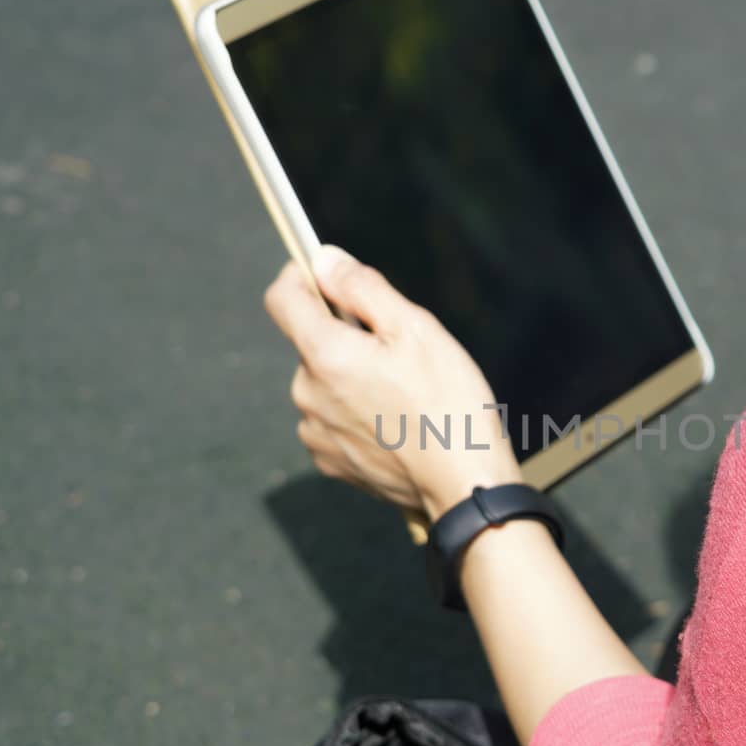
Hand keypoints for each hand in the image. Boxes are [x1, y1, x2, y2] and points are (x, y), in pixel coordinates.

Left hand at [264, 245, 523, 520]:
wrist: (463, 485)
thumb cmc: (449, 406)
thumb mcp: (416, 329)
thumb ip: (362, 288)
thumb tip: (325, 260)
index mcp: (325, 355)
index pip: (282, 299)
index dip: (301, 277)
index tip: (324, 274)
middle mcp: (308, 394)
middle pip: (312, 344)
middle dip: (346, 337)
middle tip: (398, 353)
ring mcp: (316, 432)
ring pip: (324, 383)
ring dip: (352, 378)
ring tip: (402, 394)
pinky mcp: (330, 461)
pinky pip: (332, 420)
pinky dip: (356, 414)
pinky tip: (395, 423)